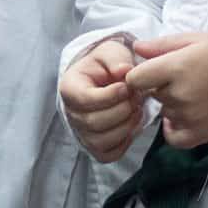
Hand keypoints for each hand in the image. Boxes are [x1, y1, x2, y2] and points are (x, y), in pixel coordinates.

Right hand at [61, 39, 142, 160]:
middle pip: (94, 122)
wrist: (104, 79)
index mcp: (70, 89)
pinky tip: (132, 125)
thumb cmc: (105, 65)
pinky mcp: (95, 147)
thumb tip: (124, 71)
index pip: (85, 100)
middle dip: (121, 110)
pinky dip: (124, 143)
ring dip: (125, 127)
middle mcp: (71, 114)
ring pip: (101, 141)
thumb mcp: (110, 52)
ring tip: (137, 109)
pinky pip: (108, 155)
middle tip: (137, 96)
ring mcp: (82, 133)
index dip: (110, 96)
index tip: (127, 86)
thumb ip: (116, 58)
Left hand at [125, 31, 207, 147]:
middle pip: (152, 94)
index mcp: (176, 67)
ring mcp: (188, 117)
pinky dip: (173, 128)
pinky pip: (172, 137)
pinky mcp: (199, 134)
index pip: (135, 79)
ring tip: (195, 93)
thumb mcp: (197, 40)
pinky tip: (180, 117)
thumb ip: (162, 45)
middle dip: (161, 86)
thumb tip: (136, 49)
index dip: (139, 75)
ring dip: (172, 105)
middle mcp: (178, 94)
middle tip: (185, 78)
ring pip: (164, 111)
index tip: (151, 72)